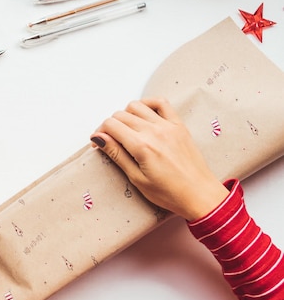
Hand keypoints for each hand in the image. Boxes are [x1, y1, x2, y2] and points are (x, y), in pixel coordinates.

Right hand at [90, 97, 228, 220]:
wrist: (200, 195)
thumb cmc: (169, 193)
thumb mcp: (137, 179)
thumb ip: (117, 154)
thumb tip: (98, 138)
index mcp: (142, 146)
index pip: (111, 125)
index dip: (100, 133)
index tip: (99, 143)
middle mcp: (154, 131)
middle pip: (121, 115)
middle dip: (110, 126)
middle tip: (110, 141)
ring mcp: (168, 126)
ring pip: (136, 106)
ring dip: (126, 115)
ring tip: (126, 130)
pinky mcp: (179, 125)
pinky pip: (160, 103)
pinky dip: (148, 103)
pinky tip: (143, 115)